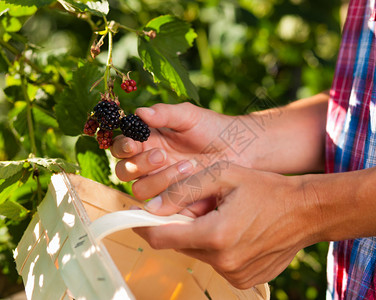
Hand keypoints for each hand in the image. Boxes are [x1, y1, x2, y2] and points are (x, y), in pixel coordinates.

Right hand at [111, 102, 251, 199]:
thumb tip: (138, 112)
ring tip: (188, 166)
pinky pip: (161, 205)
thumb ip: (164, 114)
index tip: (134, 143)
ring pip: (141, 189)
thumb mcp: (189, 116)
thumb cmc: (213, 129)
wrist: (240, 149)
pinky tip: (189, 184)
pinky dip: (172, 196)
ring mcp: (161, 183)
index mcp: (148, 141)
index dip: (123, 146)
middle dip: (139, 165)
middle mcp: (149, 165)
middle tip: (162, 155)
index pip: (122, 147)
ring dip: (160, 179)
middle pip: (124, 172)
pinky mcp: (175, 200)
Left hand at [133, 162, 321, 288]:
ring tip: (224, 217)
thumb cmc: (268, 189)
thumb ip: (185, 189)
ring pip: (199, 254)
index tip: (138, 217)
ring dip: (202, 236)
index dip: (145, 226)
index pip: (162, 238)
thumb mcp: (224, 175)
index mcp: (216, 235)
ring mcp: (235, 275)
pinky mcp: (245, 280)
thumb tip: (152, 205)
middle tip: (200, 207)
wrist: (306, 211)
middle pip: (181, 245)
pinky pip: (218, 264)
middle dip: (182, 226)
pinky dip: (218, 248)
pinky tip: (237, 232)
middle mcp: (224, 262)